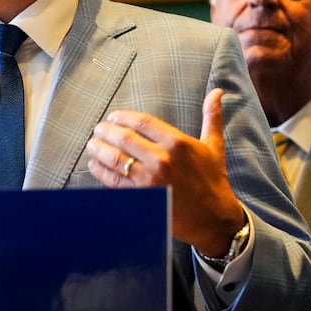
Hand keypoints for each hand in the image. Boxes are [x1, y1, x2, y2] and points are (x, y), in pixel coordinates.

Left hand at [85, 88, 245, 255]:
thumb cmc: (213, 180)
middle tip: (98, 130)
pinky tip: (94, 165)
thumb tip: (217, 92)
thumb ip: (211, 117)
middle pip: (124, 138)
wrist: (213, 218)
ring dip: (99, 150)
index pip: (142, 122)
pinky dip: (101, 172)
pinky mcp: (141, 198)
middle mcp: (162, 159)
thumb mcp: (214, 146)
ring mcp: (150, 180)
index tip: (113, 118)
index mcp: (177, 143)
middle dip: (106, 132)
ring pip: (115, 159)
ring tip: (92, 145)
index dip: (123, 117)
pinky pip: (114, 181)